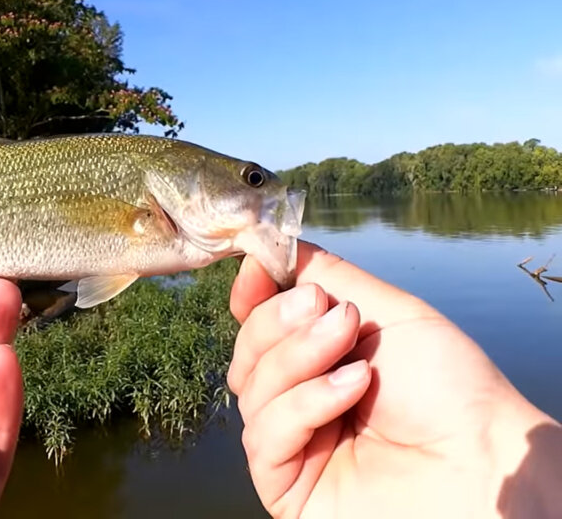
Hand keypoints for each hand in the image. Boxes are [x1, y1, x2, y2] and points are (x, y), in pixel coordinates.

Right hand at [227, 240, 561, 517]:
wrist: (483, 461)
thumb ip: (328, 276)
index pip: (258, 323)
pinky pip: (264, 435)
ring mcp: (290, 443)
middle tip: (333, 314)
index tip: (257, 267)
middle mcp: (298, 398)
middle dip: (280, 324)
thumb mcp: (388, 311)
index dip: (252, 294)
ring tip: (357, 359)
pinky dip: (305, 404)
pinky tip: (351, 390)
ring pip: (251, 388)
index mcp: (318, 358)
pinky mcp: (284, 485)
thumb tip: (272, 245)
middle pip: (248, 351)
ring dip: (300, 360)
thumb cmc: (450, 390)